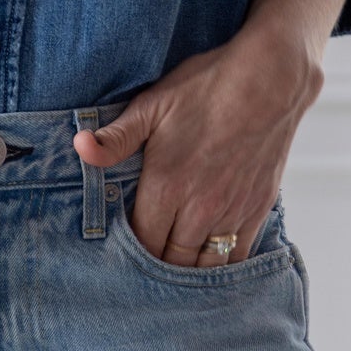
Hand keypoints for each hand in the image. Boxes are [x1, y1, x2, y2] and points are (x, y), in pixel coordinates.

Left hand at [72, 0, 346, 263]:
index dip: (128, 250)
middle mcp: (199, 209)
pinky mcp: (258, 210)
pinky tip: (207, 260)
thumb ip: (115, 138)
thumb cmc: (207, 89)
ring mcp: (232, 213)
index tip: (121, 246)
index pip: (140, 243)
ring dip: (186, 270)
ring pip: (204, 267)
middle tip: (143, 260)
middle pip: (170, 262)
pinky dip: (221, 266)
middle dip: (154, 265)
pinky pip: (237, 258)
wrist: (271, 80)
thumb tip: (78, 147)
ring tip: (172, 264)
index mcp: (167, 187)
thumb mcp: (152, 106)